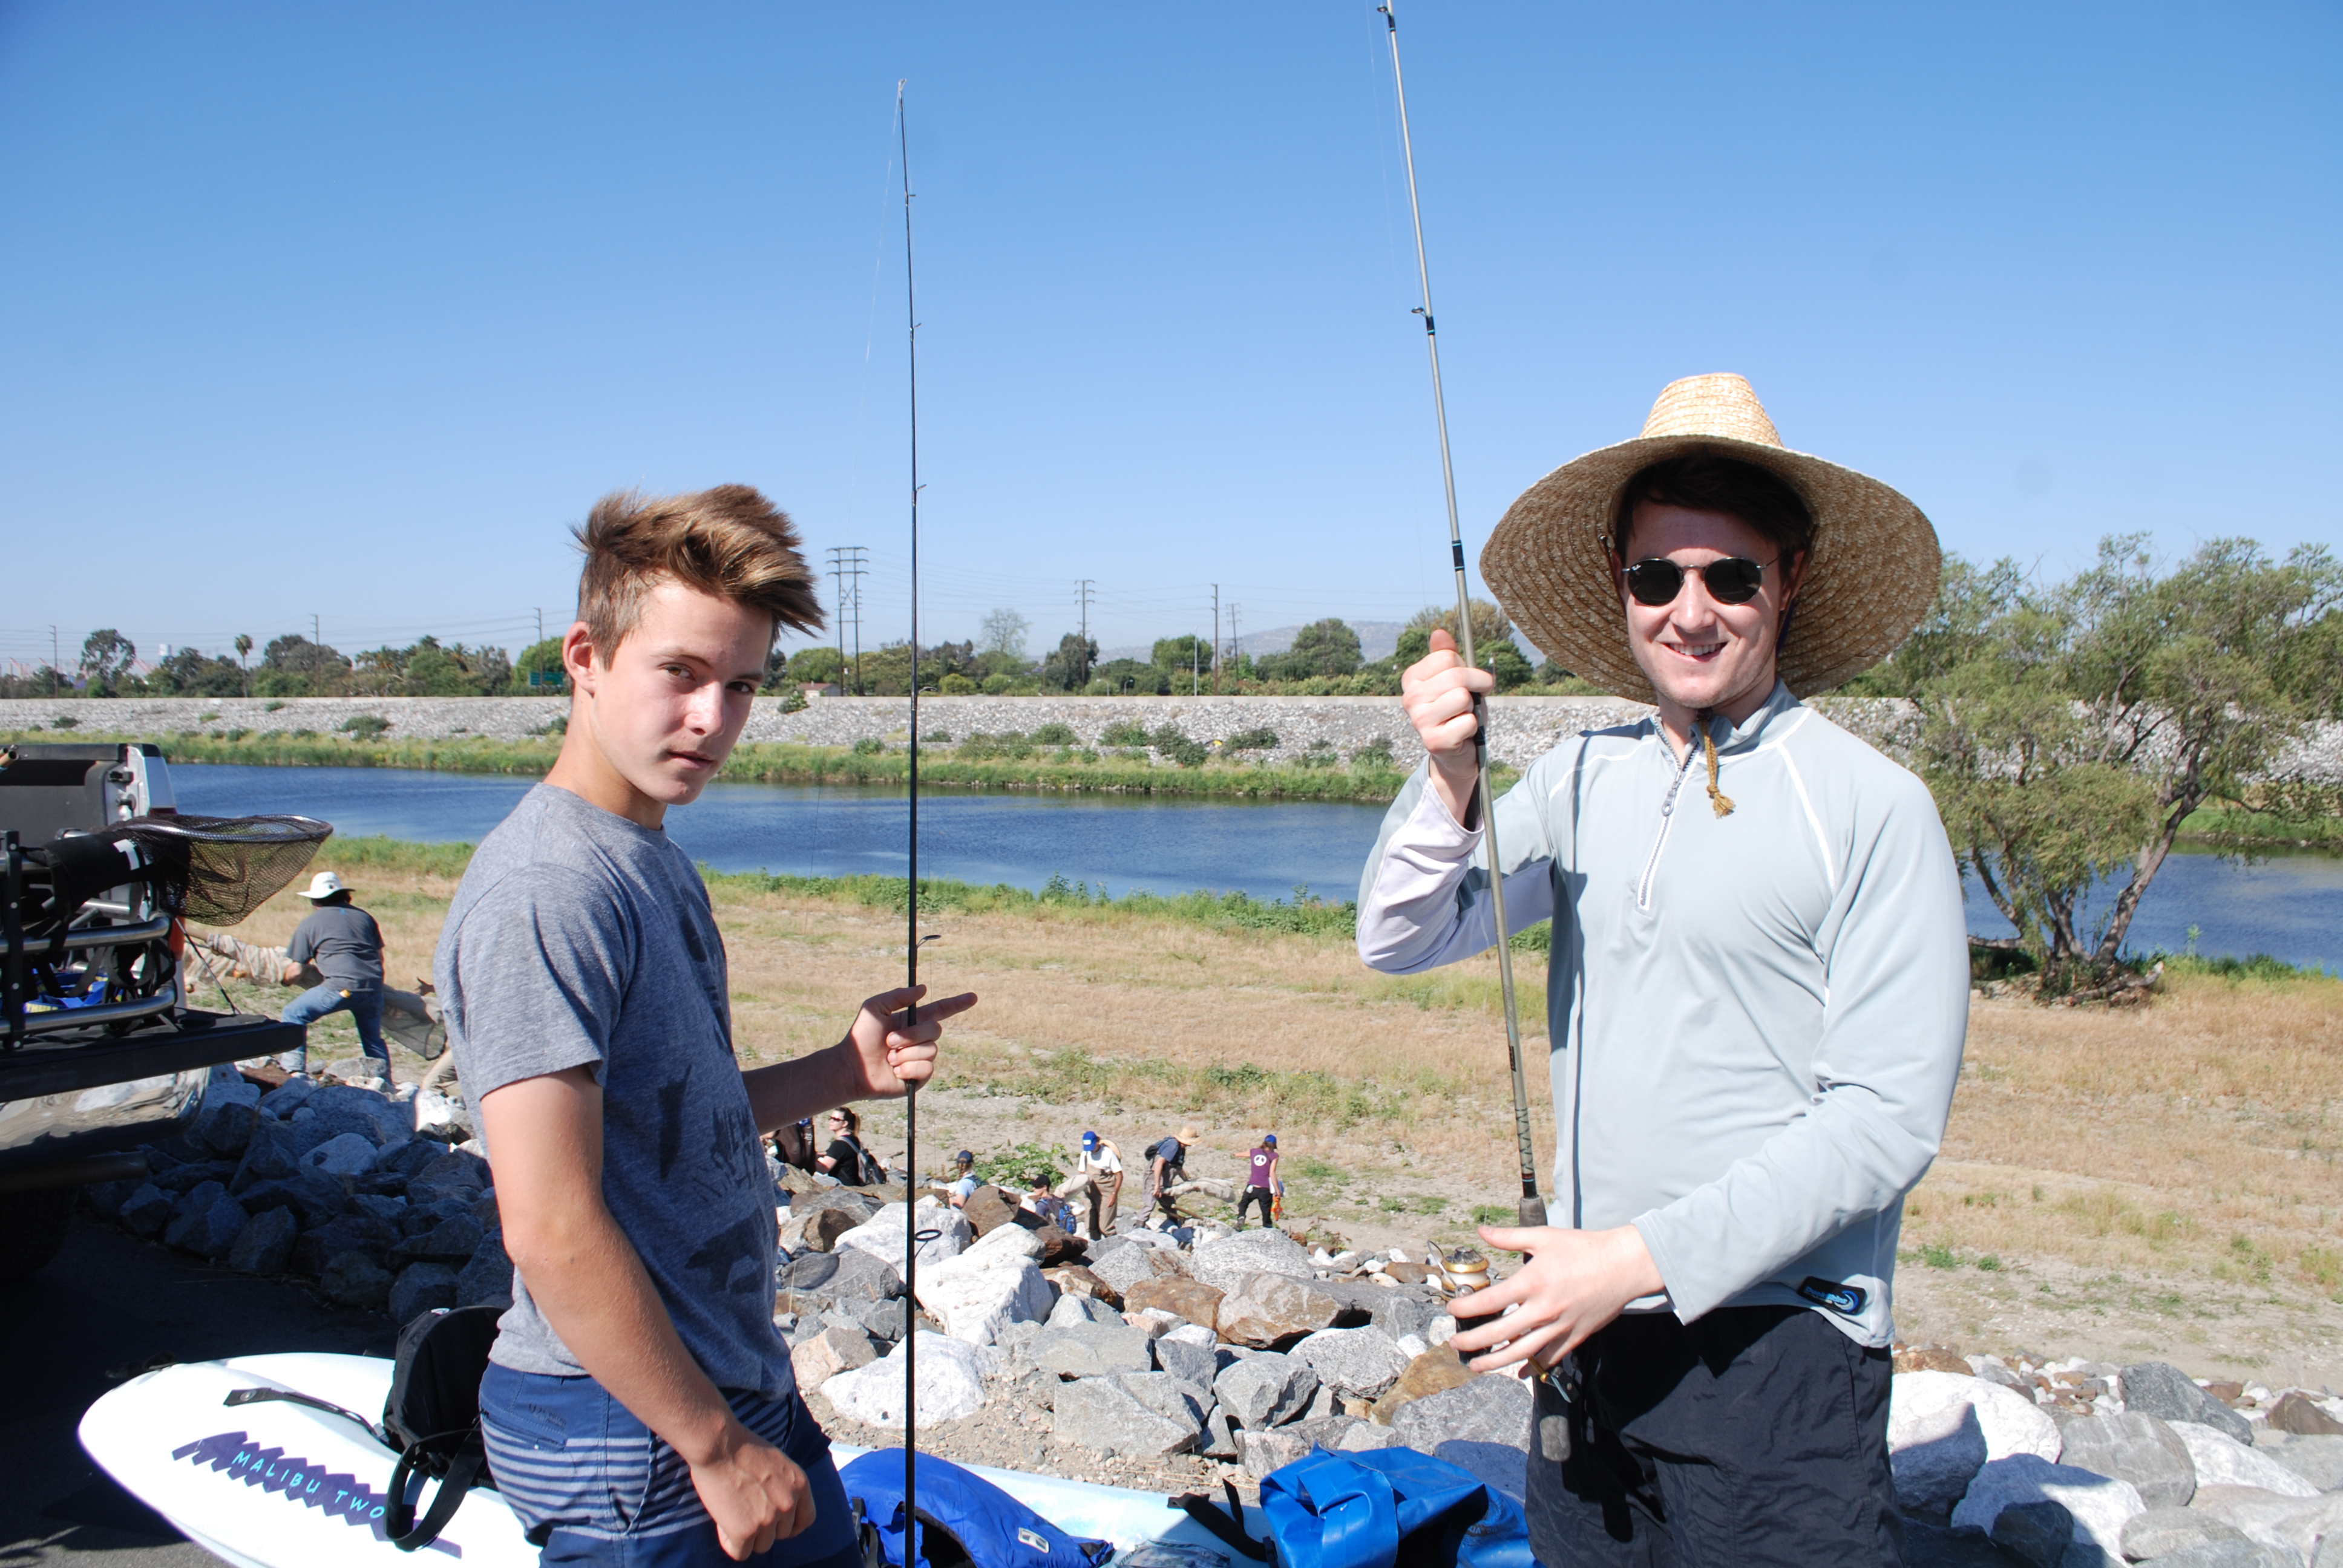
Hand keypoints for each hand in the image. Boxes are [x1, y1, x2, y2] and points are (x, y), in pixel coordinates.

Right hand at [686, 1424, 815, 1560]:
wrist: (718, 1445)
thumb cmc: (740, 1448)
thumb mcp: (777, 1463)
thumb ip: (783, 1487)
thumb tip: (778, 1510)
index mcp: (800, 1485)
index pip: (806, 1520)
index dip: (790, 1526)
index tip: (775, 1525)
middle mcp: (789, 1503)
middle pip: (781, 1535)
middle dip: (764, 1529)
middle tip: (744, 1512)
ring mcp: (769, 1519)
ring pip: (762, 1546)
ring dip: (747, 1536)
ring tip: (731, 1514)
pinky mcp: (746, 1531)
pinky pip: (741, 1553)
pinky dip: (730, 1542)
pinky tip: (722, 1525)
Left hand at [837, 984, 977, 1099]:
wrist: (852, 1067)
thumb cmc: (860, 1037)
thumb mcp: (874, 1007)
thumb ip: (898, 996)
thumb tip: (924, 989)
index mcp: (912, 1022)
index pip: (941, 1011)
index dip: (957, 1004)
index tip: (973, 997)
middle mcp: (920, 1040)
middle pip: (935, 1030)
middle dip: (911, 1035)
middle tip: (889, 1042)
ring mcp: (921, 1059)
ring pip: (931, 1050)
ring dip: (906, 1054)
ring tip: (889, 1059)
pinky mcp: (919, 1078)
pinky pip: (926, 1068)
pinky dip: (908, 1069)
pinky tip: (895, 1072)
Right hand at [1401, 628, 1493, 824]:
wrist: (1456, 752)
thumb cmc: (1458, 711)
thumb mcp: (1456, 679)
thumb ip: (1447, 656)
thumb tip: (1439, 632)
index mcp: (1412, 678)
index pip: (1447, 656)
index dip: (1467, 668)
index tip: (1468, 682)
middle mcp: (1410, 698)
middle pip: (1456, 675)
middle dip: (1476, 685)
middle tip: (1473, 700)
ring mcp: (1419, 720)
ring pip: (1462, 697)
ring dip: (1472, 708)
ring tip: (1463, 716)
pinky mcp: (1433, 741)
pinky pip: (1468, 721)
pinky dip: (1473, 728)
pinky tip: (1462, 734)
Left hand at [1447, 1224, 1663, 1373]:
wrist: (1624, 1265)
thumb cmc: (1584, 1248)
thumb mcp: (1544, 1236)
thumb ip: (1509, 1237)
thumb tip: (1481, 1231)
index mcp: (1533, 1282)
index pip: (1490, 1301)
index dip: (1466, 1307)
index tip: (1452, 1309)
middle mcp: (1543, 1308)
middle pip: (1500, 1332)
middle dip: (1473, 1342)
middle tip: (1455, 1344)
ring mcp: (1559, 1326)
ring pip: (1521, 1352)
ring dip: (1495, 1361)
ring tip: (1476, 1365)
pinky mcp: (1574, 1337)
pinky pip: (1549, 1358)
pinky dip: (1532, 1367)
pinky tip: (1519, 1372)